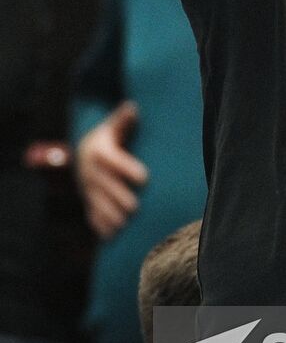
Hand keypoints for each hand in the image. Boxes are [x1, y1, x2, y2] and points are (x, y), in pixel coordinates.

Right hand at [76, 101, 147, 239]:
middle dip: (118, 197)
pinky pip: (91, 213)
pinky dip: (100, 225)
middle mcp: (91, 171)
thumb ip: (124, 118)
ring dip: (109, 215)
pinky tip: (111, 236)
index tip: (144, 178)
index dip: (127, 169)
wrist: (84, 150)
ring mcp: (88, 187)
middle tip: (134, 208)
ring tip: (124, 225)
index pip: (113, 160)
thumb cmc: (109, 136)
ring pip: (97, 203)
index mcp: (100, 151)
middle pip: (104, 186)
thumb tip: (132, 106)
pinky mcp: (88, 199)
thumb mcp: (114, 126)